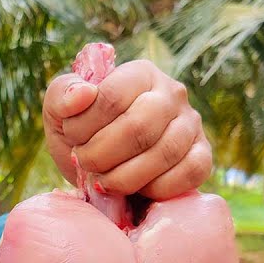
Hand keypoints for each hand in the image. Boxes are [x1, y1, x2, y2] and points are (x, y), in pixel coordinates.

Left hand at [43, 59, 211, 199]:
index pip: (111, 97)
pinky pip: (188, 174)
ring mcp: (191, 124)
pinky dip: (155, 189)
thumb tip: (83, 94)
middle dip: (101, 155)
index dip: (84, 126)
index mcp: (140, 73)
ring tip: (103, 180)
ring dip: (123, 177)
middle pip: (138, 128)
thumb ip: (61, 95)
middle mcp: (172, 93)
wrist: (105, 170)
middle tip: (85, 164)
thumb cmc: (83, 136)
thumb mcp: (60, 112)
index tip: (72, 138)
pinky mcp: (203, 155)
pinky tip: (136, 189)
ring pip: (163, 154)